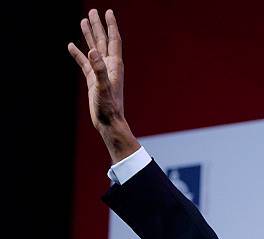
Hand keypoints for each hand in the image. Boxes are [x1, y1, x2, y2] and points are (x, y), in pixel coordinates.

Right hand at [68, 9, 138, 162]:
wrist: (109, 123)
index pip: (113, 40)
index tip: (108, 11)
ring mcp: (100, 72)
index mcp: (114, 65)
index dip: (111, 25)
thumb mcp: (102, 87)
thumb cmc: (109, 107)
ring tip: (83, 21)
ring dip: (89, 36)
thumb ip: (98, 69)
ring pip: (93, 49)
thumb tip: (92, 52)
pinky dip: (78, 54)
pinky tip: (71, 46)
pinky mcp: (93, 80)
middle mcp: (108, 66)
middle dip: (98, 26)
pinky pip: (84, 63)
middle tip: (92, 11)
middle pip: (103, 41)